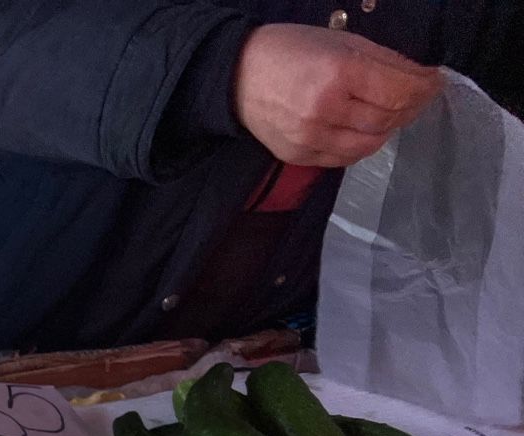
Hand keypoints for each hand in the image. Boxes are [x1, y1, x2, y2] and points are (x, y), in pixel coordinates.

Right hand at [234, 25, 443, 167]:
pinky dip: (361, 145)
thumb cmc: (292, 50)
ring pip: (370, 144)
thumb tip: (421, 80)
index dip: (425, 88)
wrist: (237, 76)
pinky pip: (344, 158)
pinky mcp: (298, 155)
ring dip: (387, 129)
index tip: (434, 82)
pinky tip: (361, 129)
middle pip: (388, 119)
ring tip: (388, 114)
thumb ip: (383, 62)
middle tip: (414, 96)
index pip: (400, 91)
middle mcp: (325, 109)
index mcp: (339, 72)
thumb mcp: (342, 41)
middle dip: (409, 107)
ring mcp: (310, 137)